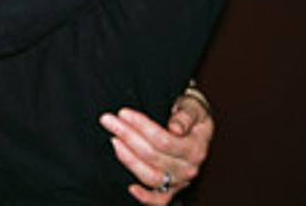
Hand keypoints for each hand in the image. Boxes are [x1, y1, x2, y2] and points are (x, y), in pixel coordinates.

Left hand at [99, 92, 213, 203]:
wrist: (197, 130)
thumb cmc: (191, 115)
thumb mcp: (193, 108)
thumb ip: (186, 115)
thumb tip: (176, 128)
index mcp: (195, 148)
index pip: (163, 140)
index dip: (141, 126)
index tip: (123, 113)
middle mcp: (188, 168)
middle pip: (152, 155)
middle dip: (127, 136)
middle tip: (108, 120)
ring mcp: (179, 181)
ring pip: (151, 176)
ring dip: (129, 160)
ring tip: (113, 141)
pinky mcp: (171, 190)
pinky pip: (159, 200)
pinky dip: (145, 197)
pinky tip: (130, 188)